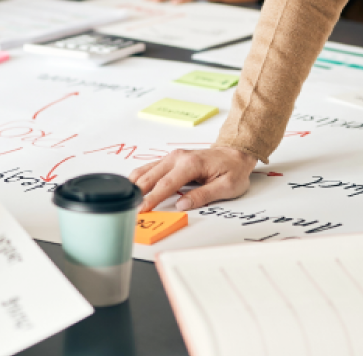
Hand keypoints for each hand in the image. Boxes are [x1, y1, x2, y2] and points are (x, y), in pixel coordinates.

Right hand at [130, 147, 257, 211]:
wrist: (235, 153)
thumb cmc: (233, 169)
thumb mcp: (226, 187)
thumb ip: (203, 196)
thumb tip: (182, 204)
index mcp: (191, 164)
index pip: (166, 184)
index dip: (153, 198)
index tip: (142, 209)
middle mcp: (178, 157)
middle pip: (152, 176)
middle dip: (139, 192)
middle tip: (129, 207)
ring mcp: (173, 157)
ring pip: (148, 169)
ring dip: (136, 183)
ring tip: (126, 197)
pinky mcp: (171, 159)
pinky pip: (151, 167)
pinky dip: (140, 177)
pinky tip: (133, 186)